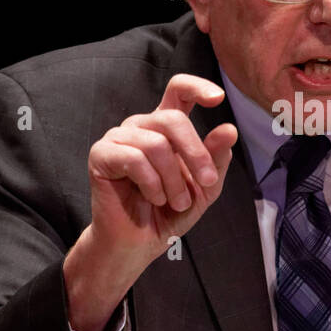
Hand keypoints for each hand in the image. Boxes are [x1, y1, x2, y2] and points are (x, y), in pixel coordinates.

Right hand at [64, 74, 238, 330]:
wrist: (139, 243)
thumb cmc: (170, 212)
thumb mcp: (204, 187)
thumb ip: (215, 159)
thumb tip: (228, 130)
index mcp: (166, 127)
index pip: (178, 90)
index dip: (197, 87)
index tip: (219, 98)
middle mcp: (141, 126)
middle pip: (172, 119)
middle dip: (195, 153)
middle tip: (206, 182)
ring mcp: (118, 138)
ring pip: (155, 143)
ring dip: (173, 179)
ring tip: (174, 201)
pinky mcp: (101, 154)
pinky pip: (133, 158)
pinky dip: (151, 183)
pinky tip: (152, 198)